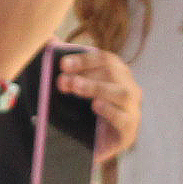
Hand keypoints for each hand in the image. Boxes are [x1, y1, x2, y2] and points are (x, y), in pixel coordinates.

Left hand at [54, 45, 140, 160]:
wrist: (94, 145)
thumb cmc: (86, 112)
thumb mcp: (75, 87)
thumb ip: (66, 65)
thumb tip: (50, 38)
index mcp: (118, 74)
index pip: (106, 59)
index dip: (84, 59)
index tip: (63, 63)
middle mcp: (129, 88)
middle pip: (113, 73)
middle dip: (86, 74)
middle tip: (63, 80)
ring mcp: (132, 109)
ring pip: (122, 93)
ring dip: (97, 88)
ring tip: (77, 87)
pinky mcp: (130, 131)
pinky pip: (125, 119)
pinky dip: (110, 111)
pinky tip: (96, 106)